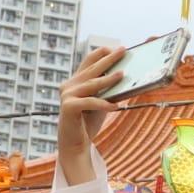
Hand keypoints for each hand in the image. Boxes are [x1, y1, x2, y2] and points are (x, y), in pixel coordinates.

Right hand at [55, 47, 124, 185]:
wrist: (75, 144)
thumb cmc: (88, 121)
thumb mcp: (101, 101)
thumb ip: (108, 89)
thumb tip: (126, 76)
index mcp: (75, 81)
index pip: (88, 61)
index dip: (102, 53)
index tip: (116, 48)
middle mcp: (68, 85)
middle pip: (92, 69)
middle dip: (109, 59)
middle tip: (123, 51)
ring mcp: (67, 95)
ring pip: (92, 84)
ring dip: (109, 79)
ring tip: (123, 74)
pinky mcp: (68, 107)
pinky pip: (89, 102)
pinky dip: (103, 104)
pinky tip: (115, 106)